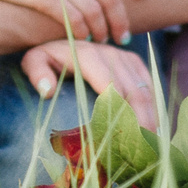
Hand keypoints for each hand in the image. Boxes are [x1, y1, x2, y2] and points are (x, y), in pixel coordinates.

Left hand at [21, 39, 159, 130]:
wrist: (61, 40)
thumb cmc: (47, 59)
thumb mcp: (34, 62)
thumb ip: (37, 73)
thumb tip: (48, 90)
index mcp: (86, 55)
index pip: (109, 85)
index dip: (119, 110)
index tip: (123, 135)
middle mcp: (109, 52)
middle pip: (132, 89)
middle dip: (140, 119)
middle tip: (142, 147)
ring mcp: (123, 56)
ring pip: (145, 88)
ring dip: (150, 115)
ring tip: (150, 141)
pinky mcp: (133, 61)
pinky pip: (150, 84)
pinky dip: (154, 105)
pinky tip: (153, 126)